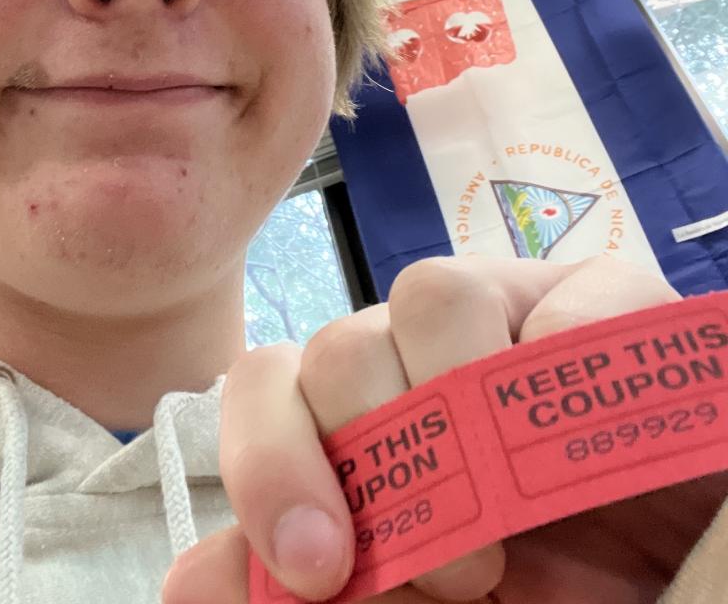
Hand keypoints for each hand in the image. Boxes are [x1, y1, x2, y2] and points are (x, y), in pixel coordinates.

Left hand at [161, 255, 727, 602]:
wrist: (677, 571)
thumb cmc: (548, 591)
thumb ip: (305, 597)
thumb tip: (187, 584)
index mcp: (363, 414)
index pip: (266, 385)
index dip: (269, 463)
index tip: (313, 565)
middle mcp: (418, 350)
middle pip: (339, 345)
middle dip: (379, 458)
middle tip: (456, 568)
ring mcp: (510, 311)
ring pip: (430, 291)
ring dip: (460, 406)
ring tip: (516, 508)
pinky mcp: (603, 296)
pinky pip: (565, 294)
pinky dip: (565, 362)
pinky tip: (583, 426)